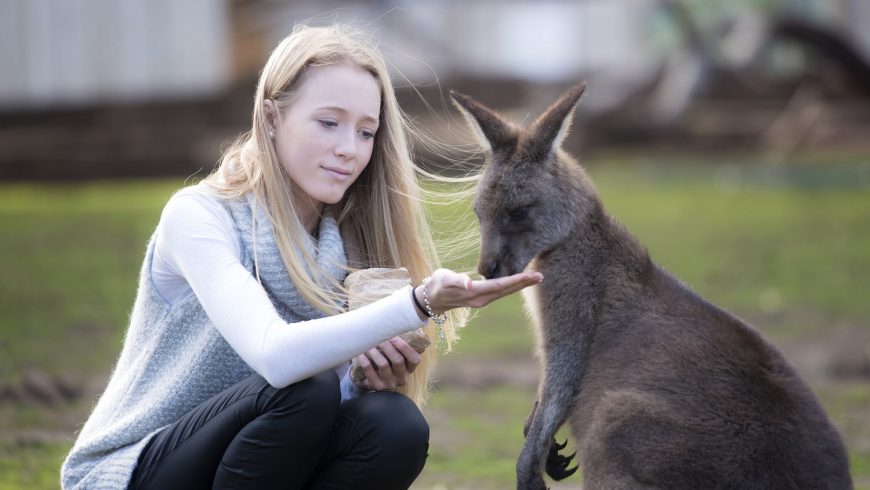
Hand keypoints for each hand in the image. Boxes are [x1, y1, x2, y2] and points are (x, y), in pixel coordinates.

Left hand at [355, 336, 422, 390]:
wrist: (374, 381)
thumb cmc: (387, 363)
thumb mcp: (396, 358)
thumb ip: (398, 346)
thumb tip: (394, 323)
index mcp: (409, 369)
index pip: (414, 359)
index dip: (405, 347)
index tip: (394, 336)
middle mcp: (402, 377)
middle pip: (398, 360)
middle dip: (388, 346)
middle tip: (379, 337)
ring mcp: (390, 383)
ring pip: (383, 365)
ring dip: (375, 352)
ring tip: (368, 344)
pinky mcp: (377, 386)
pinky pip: (370, 372)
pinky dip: (365, 361)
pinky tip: (361, 354)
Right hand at [416, 268, 542, 313]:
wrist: (431, 298)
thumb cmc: (438, 284)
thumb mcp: (444, 279)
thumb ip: (457, 280)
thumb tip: (469, 282)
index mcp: (475, 293)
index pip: (500, 285)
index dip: (516, 280)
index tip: (530, 276)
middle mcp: (481, 299)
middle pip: (506, 290)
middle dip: (523, 283)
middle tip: (540, 276)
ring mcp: (482, 300)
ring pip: (505, 292)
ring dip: (520, 285)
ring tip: (535, 278)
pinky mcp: (481, 298)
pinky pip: (500, 292)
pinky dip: (511, 286)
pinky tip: (519, 282)